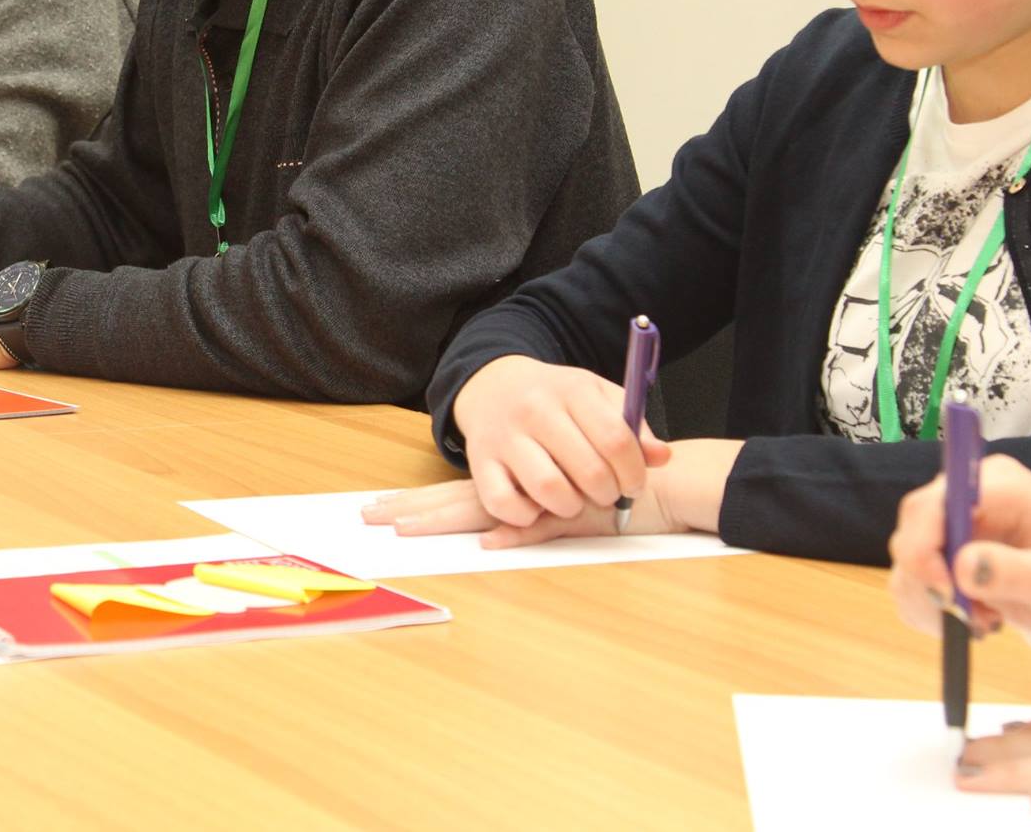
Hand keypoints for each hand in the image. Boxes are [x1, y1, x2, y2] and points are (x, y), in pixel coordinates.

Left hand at [360, 477, 681, 545]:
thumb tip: (487, 543)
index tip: (383, 508)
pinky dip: (513, 532)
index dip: (419, 502)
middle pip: (453, 500)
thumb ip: (530, 526)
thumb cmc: (610, 496)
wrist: (661, 484)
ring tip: (398, 526)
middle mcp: (517, 494)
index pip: (453, 495)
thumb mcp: (564, 517)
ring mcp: (536, 503)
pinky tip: (487, 545)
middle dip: (410, 508)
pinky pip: (534, 524)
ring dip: (439, 518)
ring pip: (477, 508)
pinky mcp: (566, 516)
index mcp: (511, 489)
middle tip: (369, 514)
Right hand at [449, 354, 671, 529]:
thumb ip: (632, 426)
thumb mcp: (597, 396)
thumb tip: (661, 458)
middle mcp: (535, 410)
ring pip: (550, 490)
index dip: (634, 472)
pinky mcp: (479, 462)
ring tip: (574, 501)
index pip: (616, 439)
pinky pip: (505, 504)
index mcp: (572, 390)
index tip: (634, 484)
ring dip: (571, 507)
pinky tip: (538, 505)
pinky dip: (527, 516)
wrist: (493, 386)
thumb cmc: (556, 398)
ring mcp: (504, 437)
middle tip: (606, 494)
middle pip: (589, 470)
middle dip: (608, 494)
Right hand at [888, 454, 1030, 641]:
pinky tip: (972, 620)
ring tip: (983, 623)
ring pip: (906, 565)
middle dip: (930, 585)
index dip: (924, 550)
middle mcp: (964, 496)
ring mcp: (952, 525)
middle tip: (969, 619)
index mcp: (996, 486)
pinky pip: (913, 583)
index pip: (931, 506)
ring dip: (932, 604)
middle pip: (911, 535)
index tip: (947, 595)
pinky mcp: (946, 554)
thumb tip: (960, 567)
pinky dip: (932, 611)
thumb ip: (1016, 572)